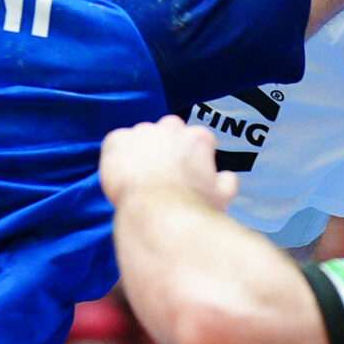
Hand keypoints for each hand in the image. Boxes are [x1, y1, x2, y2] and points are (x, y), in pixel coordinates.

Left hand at [100, 116, 236, 211]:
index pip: (196, 138)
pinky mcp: (118, 140)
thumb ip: (228, 180)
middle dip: (165, 148)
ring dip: (141, 152)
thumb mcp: (223, 196)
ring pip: (141, 137)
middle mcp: (170, 128)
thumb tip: (226, 177)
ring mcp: (142, 132)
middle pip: (168, 132)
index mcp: (198, 138)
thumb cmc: (190, 208)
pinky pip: (116, 143)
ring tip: (140, 179)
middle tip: (161, 174)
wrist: (157, 215)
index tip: (185, 172)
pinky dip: (117, 157)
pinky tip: (123, 176)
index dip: (190, 157)